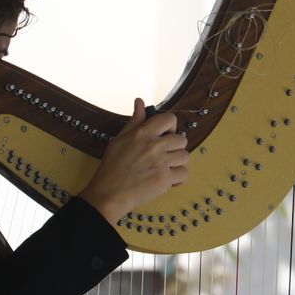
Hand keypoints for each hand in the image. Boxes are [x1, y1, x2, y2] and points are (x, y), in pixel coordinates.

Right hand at [78, 100, 188, 223]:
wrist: (108, 193)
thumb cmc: (113, 167)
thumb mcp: (120, 139)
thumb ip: (135, 120)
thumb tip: (140, 101)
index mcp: (142, 133)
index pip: (170, 118)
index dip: (170, 127)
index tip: (164, 136)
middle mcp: (153, 145)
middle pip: (182, 139)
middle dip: (175, 148)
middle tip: (163, 156)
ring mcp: (160, 162)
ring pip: (185, 156)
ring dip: (177, 163)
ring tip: (165, 168)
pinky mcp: (164, 179)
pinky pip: (184, 174)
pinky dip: (178, 179)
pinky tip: (167, 180)